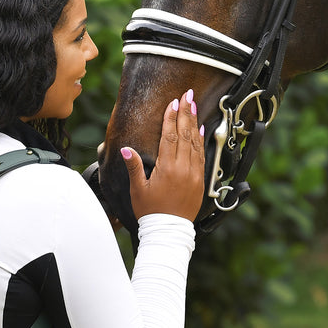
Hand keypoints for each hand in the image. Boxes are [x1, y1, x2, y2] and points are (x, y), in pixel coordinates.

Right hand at [120, 91, 204, 221]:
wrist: (169, 231)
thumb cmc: (151, 211)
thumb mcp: (138, 189)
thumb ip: (134, 167)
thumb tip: (126, 149)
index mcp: (167, 168)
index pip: (170, 136)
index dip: (171, 117)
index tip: (173, 102)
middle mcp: (183, 168)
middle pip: (185, 134)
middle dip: (186, 112)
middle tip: (188, 95)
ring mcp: (194, 174)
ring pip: (195, 142)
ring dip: (194, 122)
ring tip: (194, 106)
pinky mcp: (200, 180)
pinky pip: (201, 155)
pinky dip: (201, 140)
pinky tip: (200, 129)